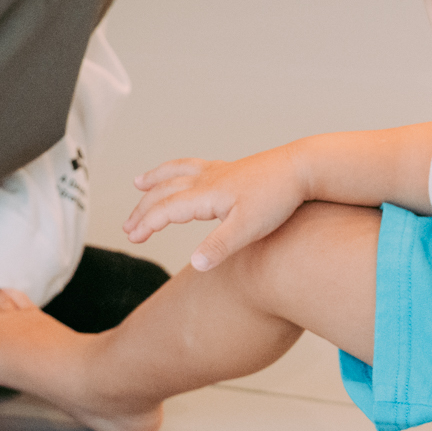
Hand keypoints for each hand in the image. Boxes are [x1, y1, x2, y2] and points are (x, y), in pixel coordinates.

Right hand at [124, 148, 308, 269]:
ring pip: (176, 173)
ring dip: (155, 180)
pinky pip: (194, 166)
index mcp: (206, 194)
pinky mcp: (230, 169)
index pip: (165, 209)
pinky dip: (178, 168)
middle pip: (164, 191)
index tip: (132, 238)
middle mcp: (206, 179)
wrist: (302, 168)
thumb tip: (195, 265)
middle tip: (128, 227)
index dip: (146, 224)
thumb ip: (220, 246)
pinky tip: (182, 173)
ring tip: (139, 183)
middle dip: (143, 209)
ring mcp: (218, 171)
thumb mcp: (249, 228)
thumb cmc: (277, 198)